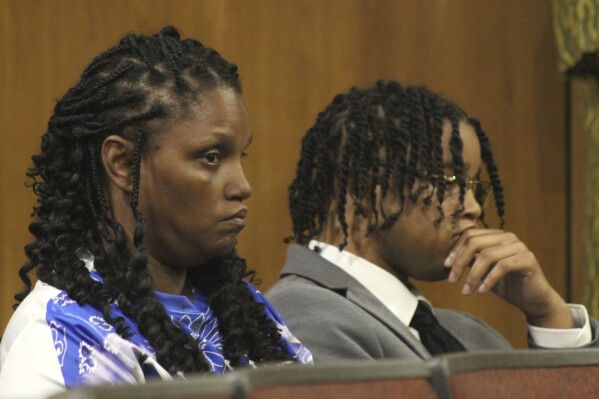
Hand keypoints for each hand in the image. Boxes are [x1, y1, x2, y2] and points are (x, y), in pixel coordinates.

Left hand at [443, 228, 573, 328]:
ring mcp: (519, 246)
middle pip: (475, 242)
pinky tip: (482, 291)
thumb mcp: (483, 270)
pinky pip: (502, 266)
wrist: (533, 301)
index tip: (446, 267)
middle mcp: (507, 237)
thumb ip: (471, 260)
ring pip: (487, 255)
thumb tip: (449, 258)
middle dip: (460, 262)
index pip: (469, 235)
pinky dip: (489, 279)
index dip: (455, 250)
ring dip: (473, 275)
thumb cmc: (506, 284)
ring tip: (466, 291)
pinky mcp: (528, 259)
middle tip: (452, 280)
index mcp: (495, 236)